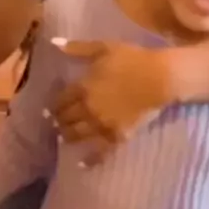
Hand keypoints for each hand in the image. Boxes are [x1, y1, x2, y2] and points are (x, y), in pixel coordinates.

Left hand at [50, 40, 174, 164]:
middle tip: (54, 123)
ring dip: (67, 137)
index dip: (54, 105)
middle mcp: (88, 109)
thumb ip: (78, 48)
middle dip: (58, 121)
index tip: (49, 109)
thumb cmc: (131, 59)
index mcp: (82, 87)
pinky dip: (89, 160)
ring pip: (77, 135)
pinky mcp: (117, 137)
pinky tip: (81, 164)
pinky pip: (100, 152)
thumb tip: (54, 44)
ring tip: (63, 137)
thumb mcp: (103, 48)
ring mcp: (102, 125)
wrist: (159, 78)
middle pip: (66, 119)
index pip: (61, 101)